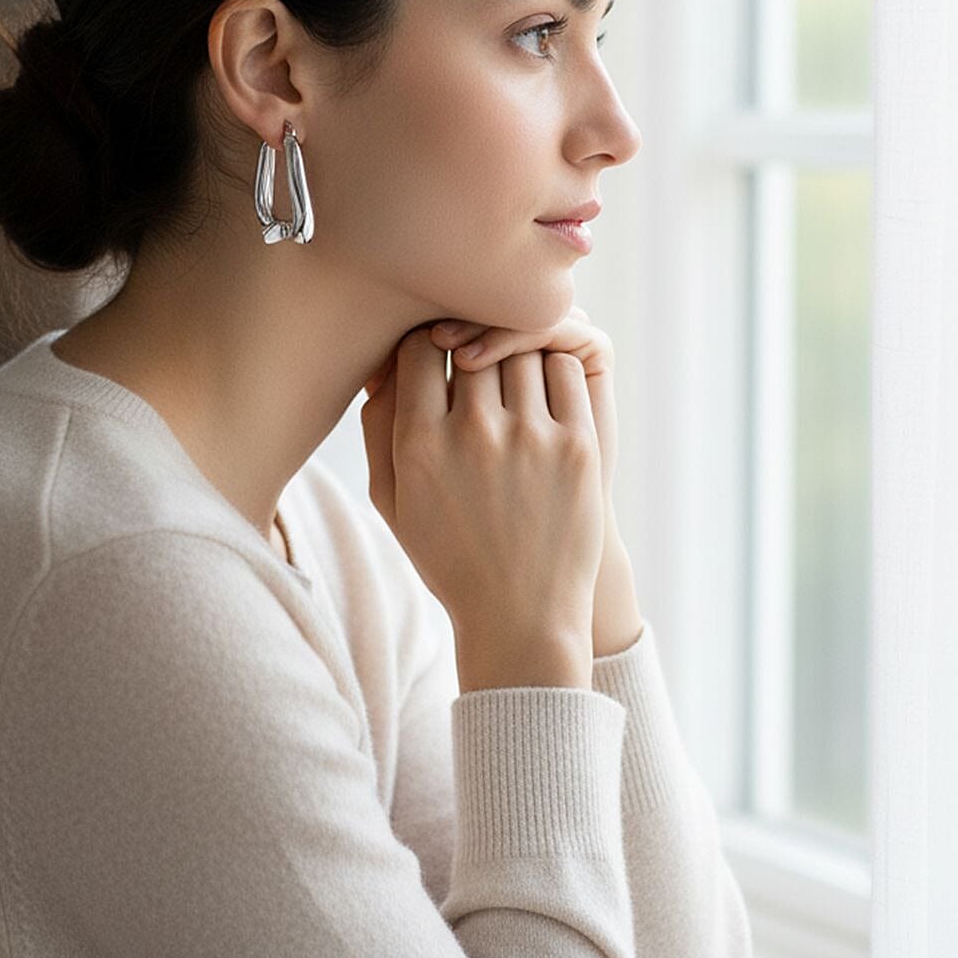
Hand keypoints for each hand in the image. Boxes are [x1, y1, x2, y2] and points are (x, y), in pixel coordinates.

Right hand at [415, 307, 642, 657]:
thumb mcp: (392, 500)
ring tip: (510, 375)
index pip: (417, 347)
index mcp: (420, 446)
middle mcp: (474, 435)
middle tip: (476, 358)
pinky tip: (543, 389)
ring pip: (521, 349)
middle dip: (470, 345)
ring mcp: (531, 438)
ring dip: (514, 354)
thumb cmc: (449, 554)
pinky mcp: (579, 446)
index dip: (424, 342)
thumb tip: (381, 364)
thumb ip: (378, 427)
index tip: (434, 356)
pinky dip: (554, 367)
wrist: (522, 616)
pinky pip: (566, 369)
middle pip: (471, 343)